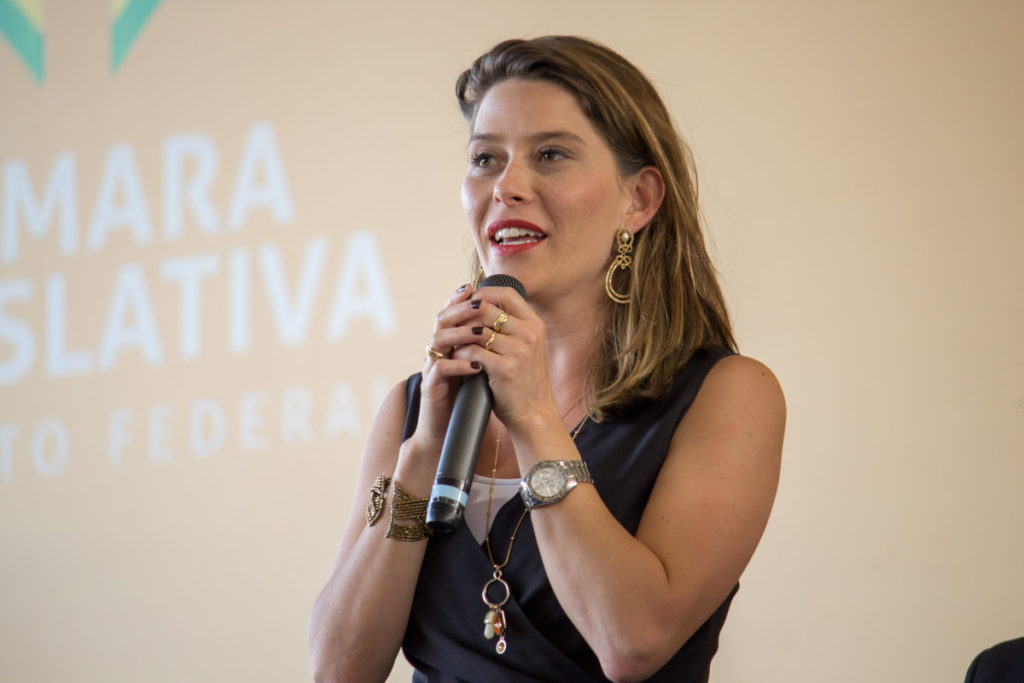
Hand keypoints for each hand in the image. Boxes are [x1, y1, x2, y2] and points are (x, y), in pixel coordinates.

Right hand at [409, 284, 489, 458]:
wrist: (450, 429)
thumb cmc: (467, 395)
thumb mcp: (479, 364)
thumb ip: (485, 345)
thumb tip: (506, 322)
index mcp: (448, 344)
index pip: (450, 313)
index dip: (459, 299)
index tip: (474, 287)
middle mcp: (437, 351)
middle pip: (442, 320)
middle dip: (461, 309)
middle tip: (478, 304)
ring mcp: (432, 368)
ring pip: (438, 340)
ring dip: (461, 334)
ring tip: (481, 332)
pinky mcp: (432, 387)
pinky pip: (440, 370)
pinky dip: (458, 365)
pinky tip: (475, 365)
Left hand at [449, 286, 556, 432]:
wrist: (533, 412)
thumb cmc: (525, 379)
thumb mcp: (527, 347)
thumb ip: (512, 327)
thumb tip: (483, 304)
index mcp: (535, 325)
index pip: (508, 294)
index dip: (486, 293)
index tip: (471, 302)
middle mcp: (529, 334)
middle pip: (488, 309)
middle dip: (466, 315)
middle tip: (454, 324)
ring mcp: (519, 351)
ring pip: (476, 330)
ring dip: (460, 335)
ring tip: (453, 341)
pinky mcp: (505, 368)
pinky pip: (473, 351)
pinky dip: (461, 353)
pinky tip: (457, 358)